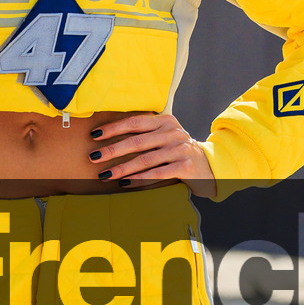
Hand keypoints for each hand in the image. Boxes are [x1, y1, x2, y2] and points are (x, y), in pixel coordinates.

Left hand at [88, 113, 215, 191]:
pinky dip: (139, 179)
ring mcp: (179, 149)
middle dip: (112, 150)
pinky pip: (157, 173)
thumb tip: (108, 139)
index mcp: (165, 121)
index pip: (135, 122)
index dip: (113, 128)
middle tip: (94, 158)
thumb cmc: (177, 151)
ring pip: (145, 160)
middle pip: (137, 141)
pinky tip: (124, 183)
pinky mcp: (185, 166)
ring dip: (122, 168)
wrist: (209, 165)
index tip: (95, 135)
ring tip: (105, 175)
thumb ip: (144, 134)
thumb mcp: (164, 136)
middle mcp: (172, 133)